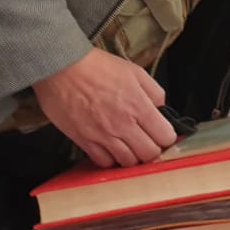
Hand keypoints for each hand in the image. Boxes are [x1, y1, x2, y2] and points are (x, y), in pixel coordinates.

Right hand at [32, 48, 177, 167]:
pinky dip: (110, 159)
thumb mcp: (136, 72)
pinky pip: (103, 162)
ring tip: (129, 145)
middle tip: (148, 141)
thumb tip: (162, 110)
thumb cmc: (98, 67)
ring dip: (132, 156)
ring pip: (127, 162)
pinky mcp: (83, 141)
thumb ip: (154, 93)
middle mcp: (122, 125)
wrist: (62, 67)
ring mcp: (102, 135)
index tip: (163, 133)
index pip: (165, 137)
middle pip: (148, 154)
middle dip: (153, 149)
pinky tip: (111, 148)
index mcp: (138, 106)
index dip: (167, 136)